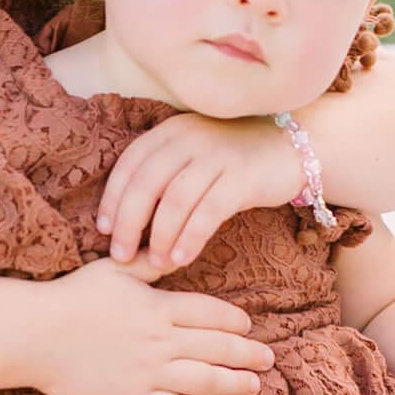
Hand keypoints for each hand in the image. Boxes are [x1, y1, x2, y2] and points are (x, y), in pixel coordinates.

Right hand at [36, 256, 271, 394]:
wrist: (35, 335)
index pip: (213, 313)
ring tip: (253, 385)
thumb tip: (175, 249)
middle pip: (219, 348)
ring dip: (235, 384)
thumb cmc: (72, 296)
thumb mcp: (114, 269)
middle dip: (248, 354)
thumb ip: (150, 262)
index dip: (236, 321)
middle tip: (268, 358)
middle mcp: (161, 341)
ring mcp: (150, 373)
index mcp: (159, 306)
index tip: (248, 326)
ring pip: (206, 381)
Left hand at [96, 113, 301, 272]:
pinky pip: (209, 211)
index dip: (113, 198)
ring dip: (161, 236)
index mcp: (171, 131)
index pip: (130, 164)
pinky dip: (191, 237)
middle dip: (129, 222)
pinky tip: (181, 258)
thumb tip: (125, 216)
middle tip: (121, 255)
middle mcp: (190, 138)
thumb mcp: (193, 153)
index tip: (104, 229)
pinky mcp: (242, 177)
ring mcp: (217, 156)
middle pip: (147, 183)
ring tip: (155, 262)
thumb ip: (164, 172)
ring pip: (175, 199)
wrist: (291, 148)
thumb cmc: (233, 159)